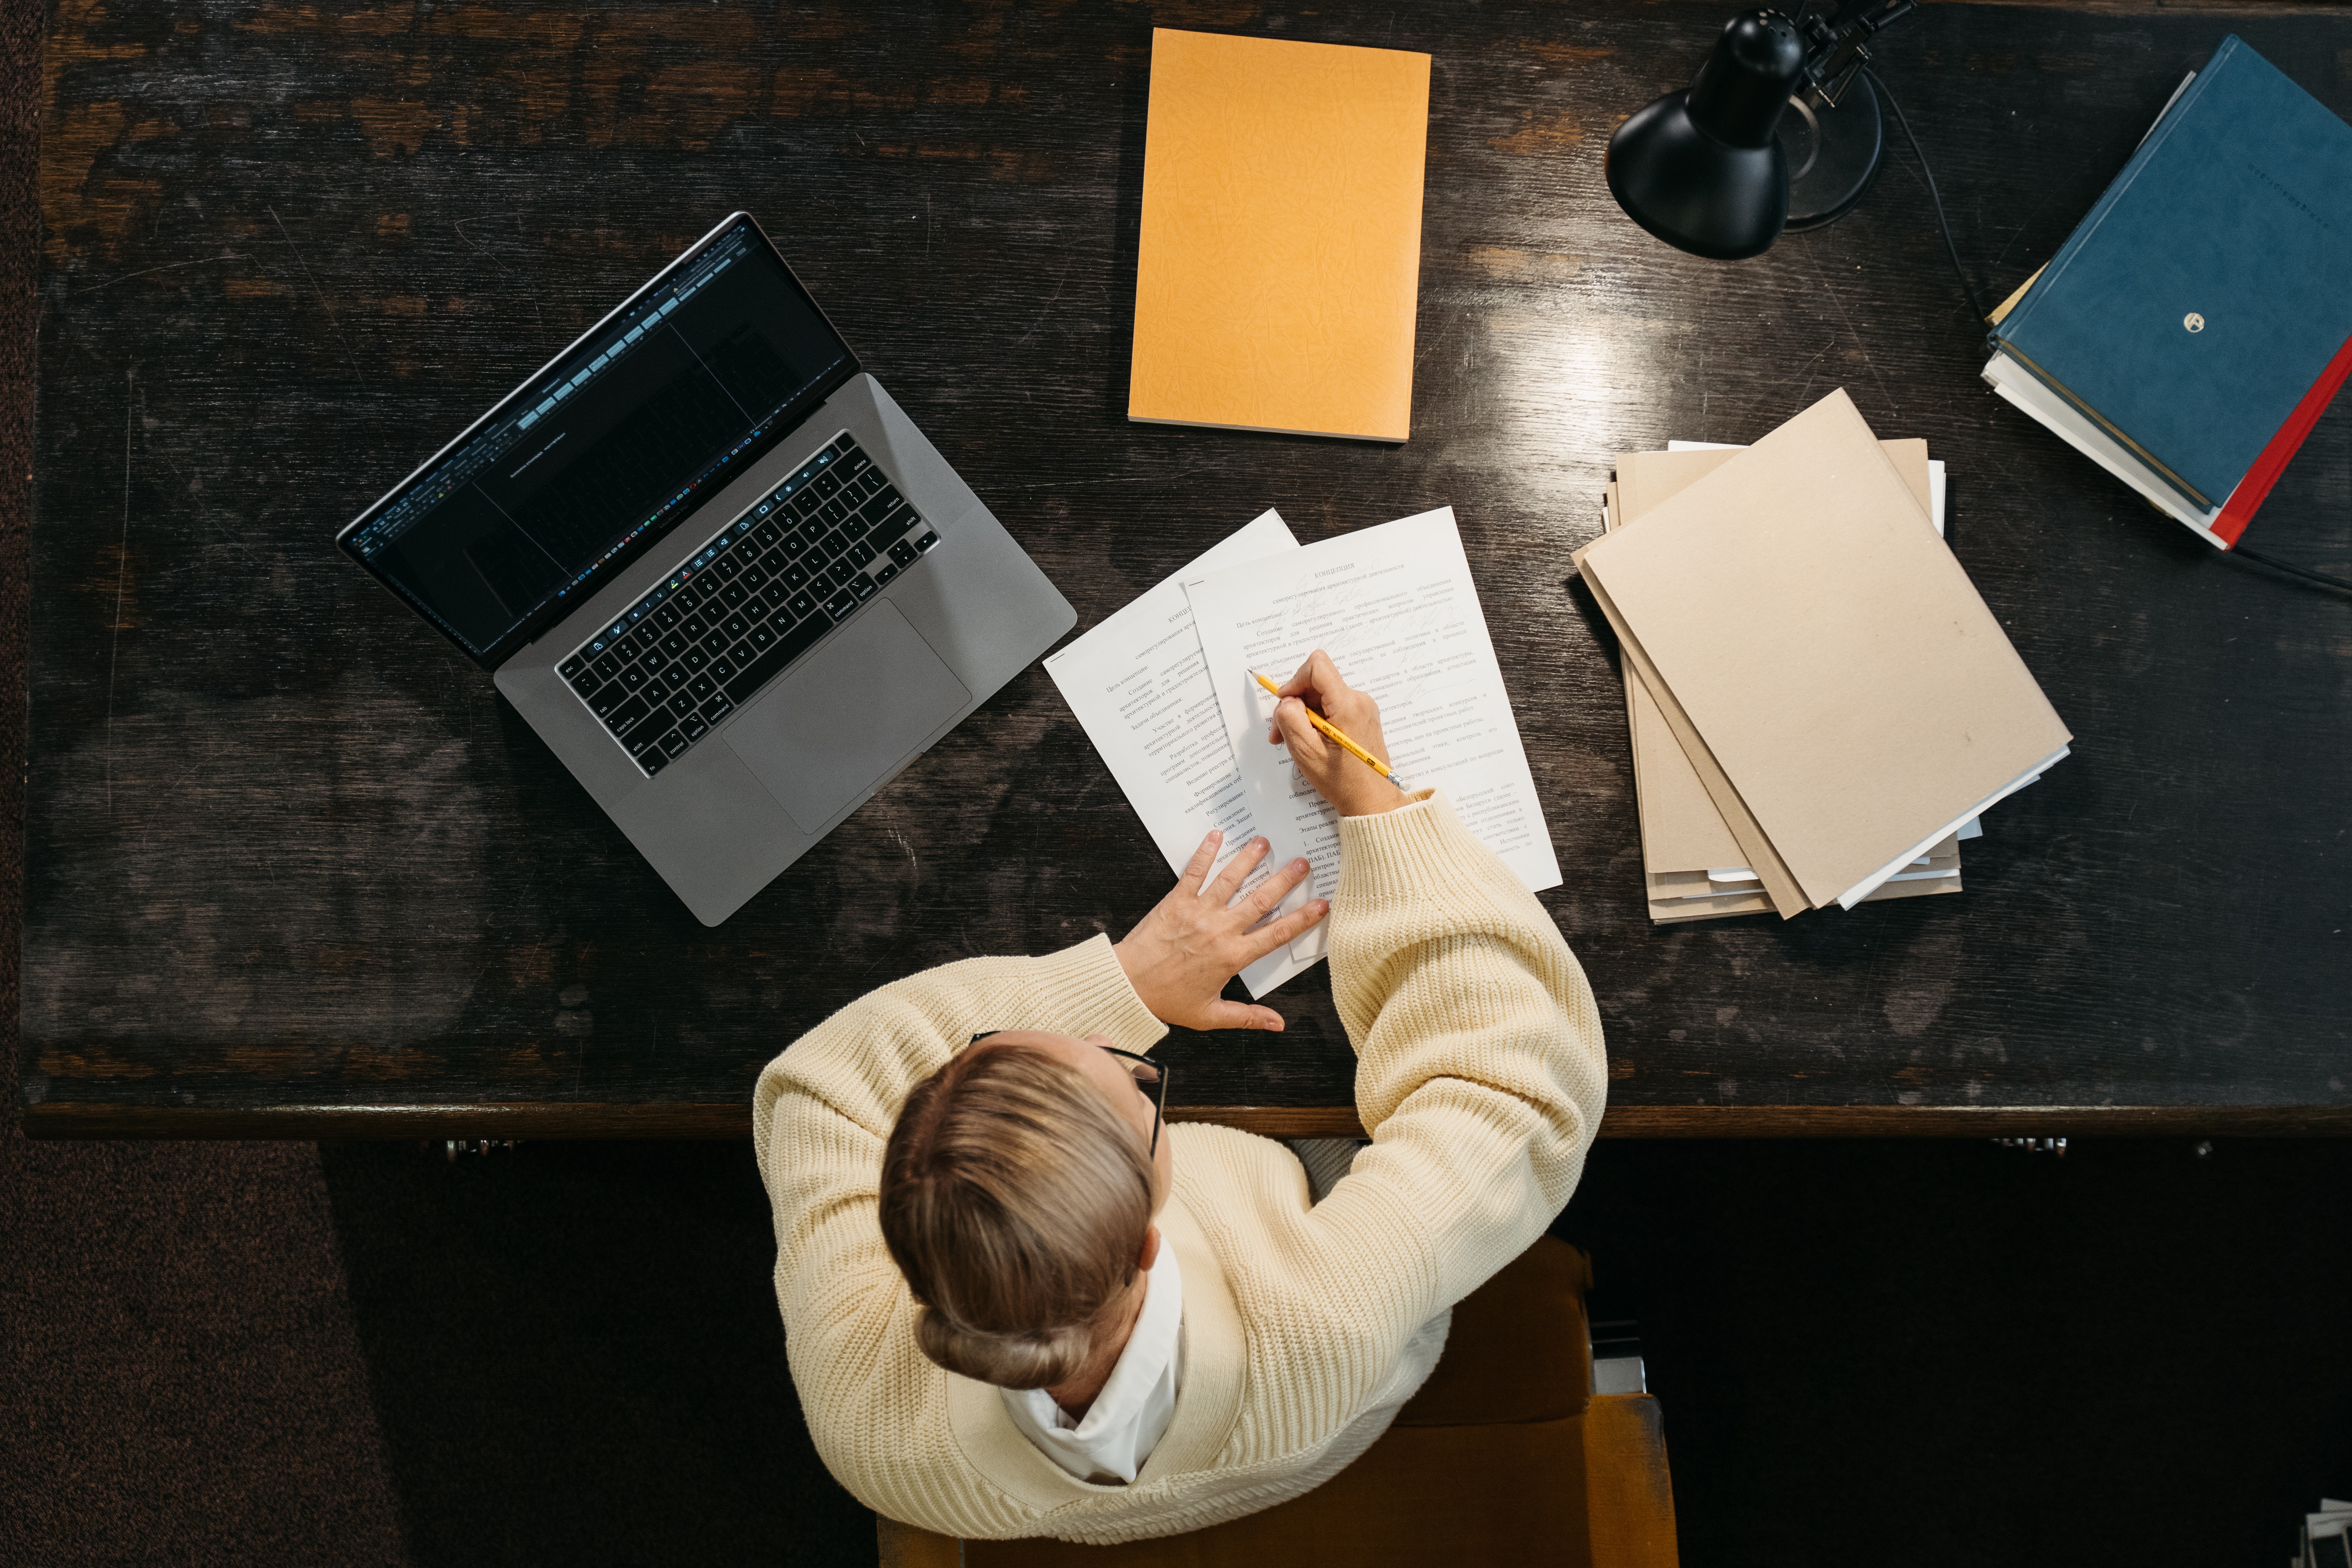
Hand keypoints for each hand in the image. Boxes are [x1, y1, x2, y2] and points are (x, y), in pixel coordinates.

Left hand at [1114, 830, 1326, 1030]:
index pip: (1276, 935)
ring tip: (1264, 842)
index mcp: (1233, 957)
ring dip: (1249, 859)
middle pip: (1260, 901)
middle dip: (1284, 880)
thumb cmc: (1168, 1000)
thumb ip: (1247, 1017)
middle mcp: (1220, 930)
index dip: (1302, 919)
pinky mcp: (1177, 901)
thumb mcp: (1211, 1015)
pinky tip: (1216, 835)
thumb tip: (1278, 1024)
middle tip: (1302, 863)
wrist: (1128, 985)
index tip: (1321, 904)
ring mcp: (1199, 912)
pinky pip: (1194, 872)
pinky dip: (1206, 852)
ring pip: (1230, 880)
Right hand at [1265, 649, 1406, 817]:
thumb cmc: (1343, 782)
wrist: (1372, 801)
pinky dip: (1316, 720)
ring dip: (1303, 715)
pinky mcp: (1361, 716)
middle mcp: (1359, 700)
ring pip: (1321, 696)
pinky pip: (1331, 707)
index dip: (1294, 680)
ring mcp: (1362, 707)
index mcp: (1347, 705)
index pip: (1317, 666)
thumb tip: (1287, 700)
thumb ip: (1290, 718)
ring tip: (1297, 743)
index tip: (1285, 703)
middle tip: (1281, 733)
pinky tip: (1312, 742)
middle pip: (1316, 682)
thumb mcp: (1306, 751)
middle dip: (1294, 704)